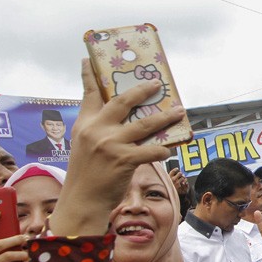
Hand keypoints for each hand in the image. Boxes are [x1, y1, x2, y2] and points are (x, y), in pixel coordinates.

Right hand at [50, 59, 185, 235]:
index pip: (89, 93)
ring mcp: (111, 144)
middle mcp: (96, 130)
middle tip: (156, 83)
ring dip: (165, 116)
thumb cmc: (88, 175)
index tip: (88, 59)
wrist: (82, 201)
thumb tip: (126, 121)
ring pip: (145, 124)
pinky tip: (168, 150)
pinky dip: (162, 150)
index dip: (89, 75)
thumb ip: (99, 130)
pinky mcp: (124, 160)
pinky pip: (151, 150)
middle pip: (123, 101)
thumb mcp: (85, 147)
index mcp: (84, 125)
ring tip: (179, 111)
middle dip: (142, 90)